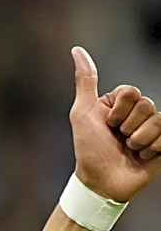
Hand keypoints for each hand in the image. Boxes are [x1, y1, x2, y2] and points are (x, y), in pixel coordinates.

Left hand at [70, 47, 160, 202]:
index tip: (106, 124)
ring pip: (158, 121)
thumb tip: (77, 49)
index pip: (131, 92)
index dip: (118, 111)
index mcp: (118, 103)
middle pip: (145, 104)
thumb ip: (85, 80)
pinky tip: (141, 156)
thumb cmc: (88, 148)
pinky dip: (152, 149)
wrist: (100, 181)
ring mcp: (151, 129)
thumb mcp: (82, 112)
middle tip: (117, 139)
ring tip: (128, 150)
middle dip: (128, 126)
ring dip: (138, 140)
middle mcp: (136, 114)